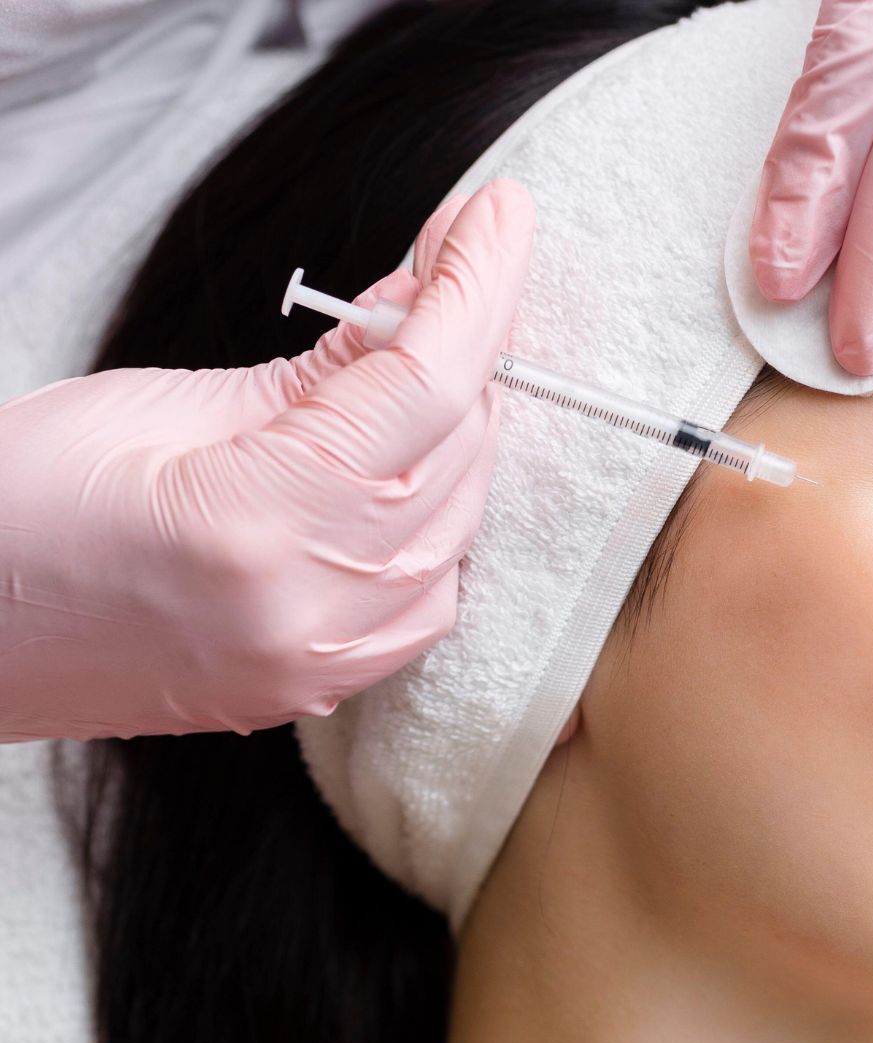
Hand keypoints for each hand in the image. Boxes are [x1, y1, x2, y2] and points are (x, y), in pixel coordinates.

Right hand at [0, 179, 533, 740]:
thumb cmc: (16, 508)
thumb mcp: (157, 404)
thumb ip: (316, 366)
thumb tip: (419, 299)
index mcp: (262, 521)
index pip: (426, 380)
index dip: (477, 280)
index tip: (504, 209)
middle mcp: (314, 606)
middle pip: (459, 444)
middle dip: (467, 342)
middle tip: (447, 263)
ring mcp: (322, 659)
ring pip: (463, 516)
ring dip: (458, 424)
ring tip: (414, 354)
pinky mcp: (321, 683)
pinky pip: (434, 590)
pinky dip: (441, 513)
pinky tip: (409, 460)